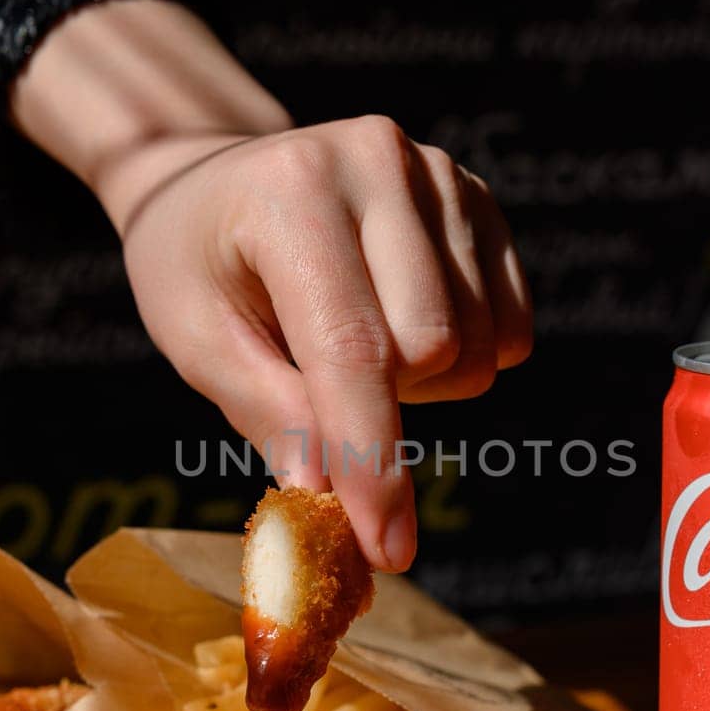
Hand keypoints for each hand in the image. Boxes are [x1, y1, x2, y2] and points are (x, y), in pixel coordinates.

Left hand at [99, 118, 531, 570]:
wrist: (220, 179)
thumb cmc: (197, 266)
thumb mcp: (198, 340)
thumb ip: (270, 415)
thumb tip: (332, 504)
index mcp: (293, 193)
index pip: (354, 349)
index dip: (372, 458)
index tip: (385, 548)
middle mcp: (379, 163)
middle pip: (433, 350)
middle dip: (382, 405)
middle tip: (316, 382)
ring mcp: (440, 174)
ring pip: (480, 345)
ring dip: (423, 384)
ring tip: (353, 344)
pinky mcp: (479, 197)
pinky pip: (512, 326)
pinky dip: (468, 356)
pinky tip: (403, 327)